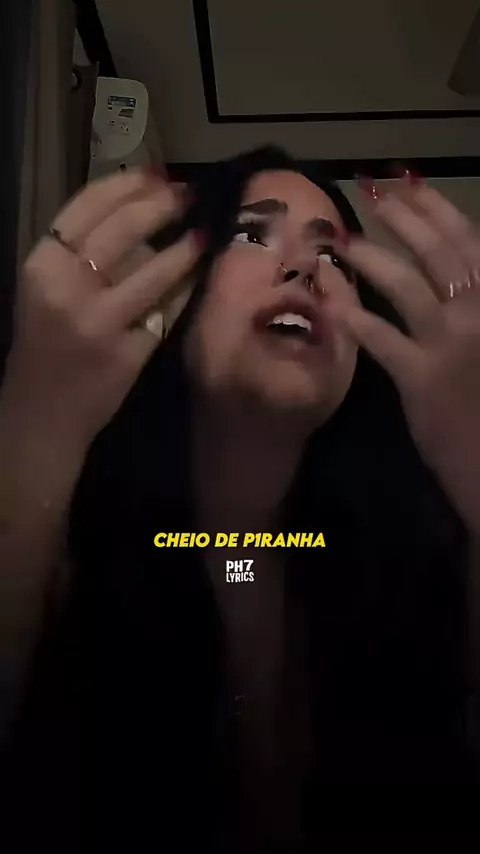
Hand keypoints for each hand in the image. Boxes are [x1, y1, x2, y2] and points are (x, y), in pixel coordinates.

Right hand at [1, 168, 199, 448]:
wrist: (43, 410)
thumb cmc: (46, 343)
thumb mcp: (48, 288)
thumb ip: (81, 253)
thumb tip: (139, 211)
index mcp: (41, 263)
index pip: (87, 205)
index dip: (128, 184)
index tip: (157, 174)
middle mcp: (66, 286)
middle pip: (124, 228)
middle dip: (163, 203)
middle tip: (188, 195)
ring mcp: (98, 321)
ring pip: (154, 269)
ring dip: (186, 248)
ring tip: (202, 236)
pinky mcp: (126, 352)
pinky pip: (166, 310)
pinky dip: (184, 291)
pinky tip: (197, 279)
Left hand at [328, 178, 479, 534]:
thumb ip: (475, 303)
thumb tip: (455, 274)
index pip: (468, 242)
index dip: (436, 209)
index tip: (408, 186)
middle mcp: (477, 312)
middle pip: (436, 253)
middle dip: (402, 218)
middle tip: (371, 194)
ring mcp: (449, 344)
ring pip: (406, 287)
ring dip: (372, 258)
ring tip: (344, 242)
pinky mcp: (420, 378)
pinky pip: (382, 340)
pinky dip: (357, 319)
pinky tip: (334, 304)